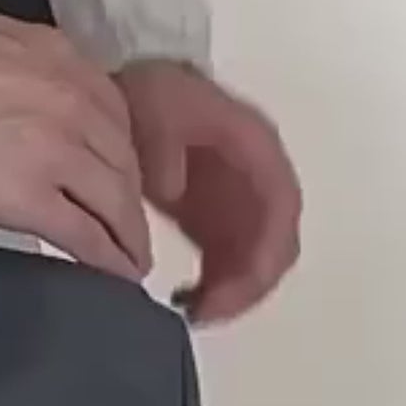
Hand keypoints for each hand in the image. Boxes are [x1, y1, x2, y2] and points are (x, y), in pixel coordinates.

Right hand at [0, 0, 152, 279]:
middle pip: (122, 157)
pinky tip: (116, 273)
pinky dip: (108, 257)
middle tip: (126, 218)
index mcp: (59, 58)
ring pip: (114, 199)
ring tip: (131, 256)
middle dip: (128, 193)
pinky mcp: (31, 198)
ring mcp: (58, 153)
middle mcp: (73, 103)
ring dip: (128, 233)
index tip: (112, 164)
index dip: (115, 144)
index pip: (110, 108)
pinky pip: (85, 233)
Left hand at [116, 60, 302, 323]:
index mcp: (254, 147)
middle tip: (209, 311)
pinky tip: (184, 301)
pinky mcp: (213, 220)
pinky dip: (213, 287)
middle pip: (275, 242)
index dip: (266, 250)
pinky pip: (227, 262)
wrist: (126, 95)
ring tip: (194, 312)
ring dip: (232, 293)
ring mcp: (236, 202)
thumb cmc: (149, 94)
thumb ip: (162, 144)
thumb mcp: (154, 105)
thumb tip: (173, 187)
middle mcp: (255, 179)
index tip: (240, 283)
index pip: (280, 205)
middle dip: (249, 285)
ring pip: (254, 260)